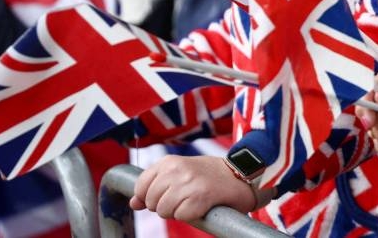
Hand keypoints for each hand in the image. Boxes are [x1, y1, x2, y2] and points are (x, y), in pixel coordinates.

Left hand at [129, 155, 256, 221]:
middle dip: (165, 206)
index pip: (141, 186)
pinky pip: (182, 216)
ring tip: (194, 201)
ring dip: (179, 212)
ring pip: (165, 211)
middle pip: (152, 201)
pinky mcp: (201, 196)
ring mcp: (189, 182)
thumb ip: (156, 185)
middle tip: (185, 198)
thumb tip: (134, 202)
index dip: (150, 197)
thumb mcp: (180, 173)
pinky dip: (192, 216)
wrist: (243, 173)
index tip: (166, 196)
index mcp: (169, 161)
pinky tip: (203, 206)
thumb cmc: (210, 176)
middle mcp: (177, 169)